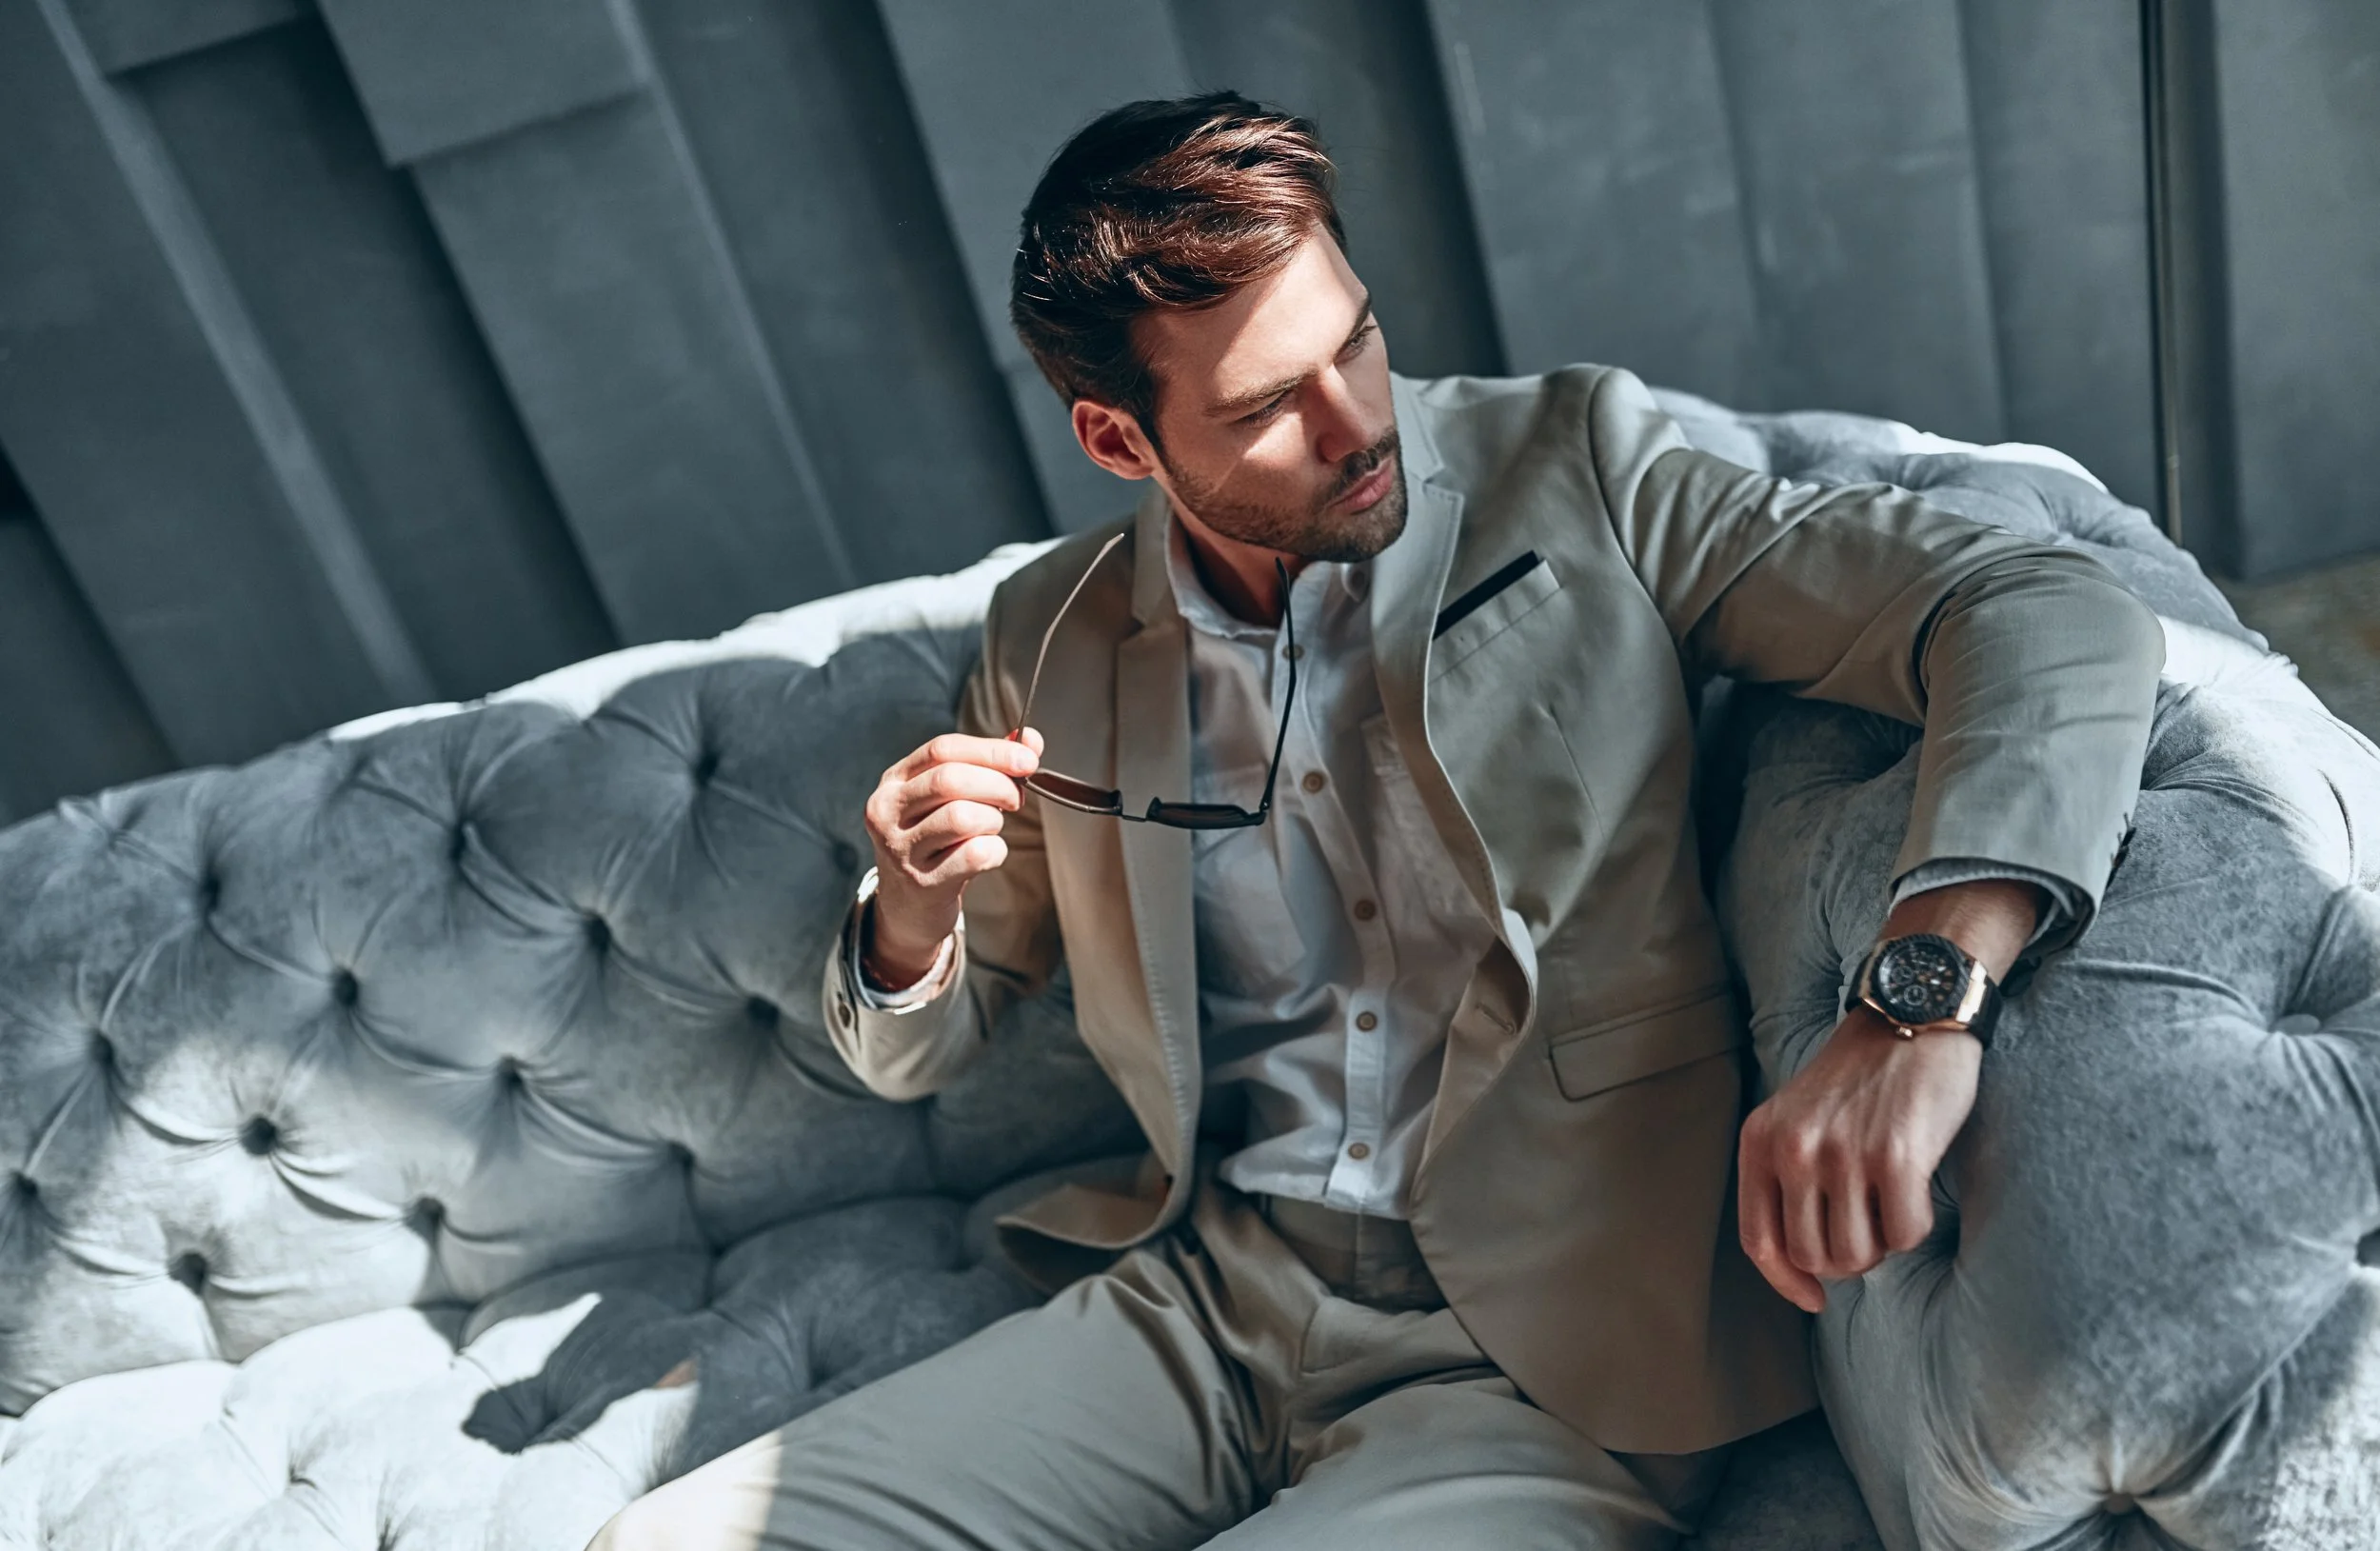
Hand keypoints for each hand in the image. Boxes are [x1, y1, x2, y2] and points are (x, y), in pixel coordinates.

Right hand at [860, 729, 1042, 988]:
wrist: (910, 905)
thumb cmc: (938, 841)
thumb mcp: (952, 798)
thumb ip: (989, 764)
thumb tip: (1029, 739)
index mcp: (895, 780)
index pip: (943, 749)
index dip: (991, 750)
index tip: (1027, 759)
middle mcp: (888, 811)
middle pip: (950, 780)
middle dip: (997, 785)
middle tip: (1016, 799)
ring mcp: (900, 849)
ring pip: (963, 817)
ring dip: (993, 821)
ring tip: (991, 828)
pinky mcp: (922, 883)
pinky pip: (975, 855)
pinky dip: (995, 850)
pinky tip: (989, 853)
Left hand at [1737, 1009, 1980, 1311]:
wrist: (1912, 1013)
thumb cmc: (1861, 1077)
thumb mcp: (1798, 1117)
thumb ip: (1788, 1178)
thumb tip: (1805, 1269)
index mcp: (1760, 1141)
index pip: (1759, 1241)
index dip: (1786, 1282)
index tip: (1814, 1299)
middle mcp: (1794, 1149)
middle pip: (1814, 1257)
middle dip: (1847, 1256)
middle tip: (1868, 1219)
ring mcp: (1843, 1154)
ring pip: (1857, 1255)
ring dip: (1881, 1242)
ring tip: (1889, 1198)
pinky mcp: (1896, 1157)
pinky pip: (1905, 1236)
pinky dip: (1915, 1226)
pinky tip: (1916, 1189)